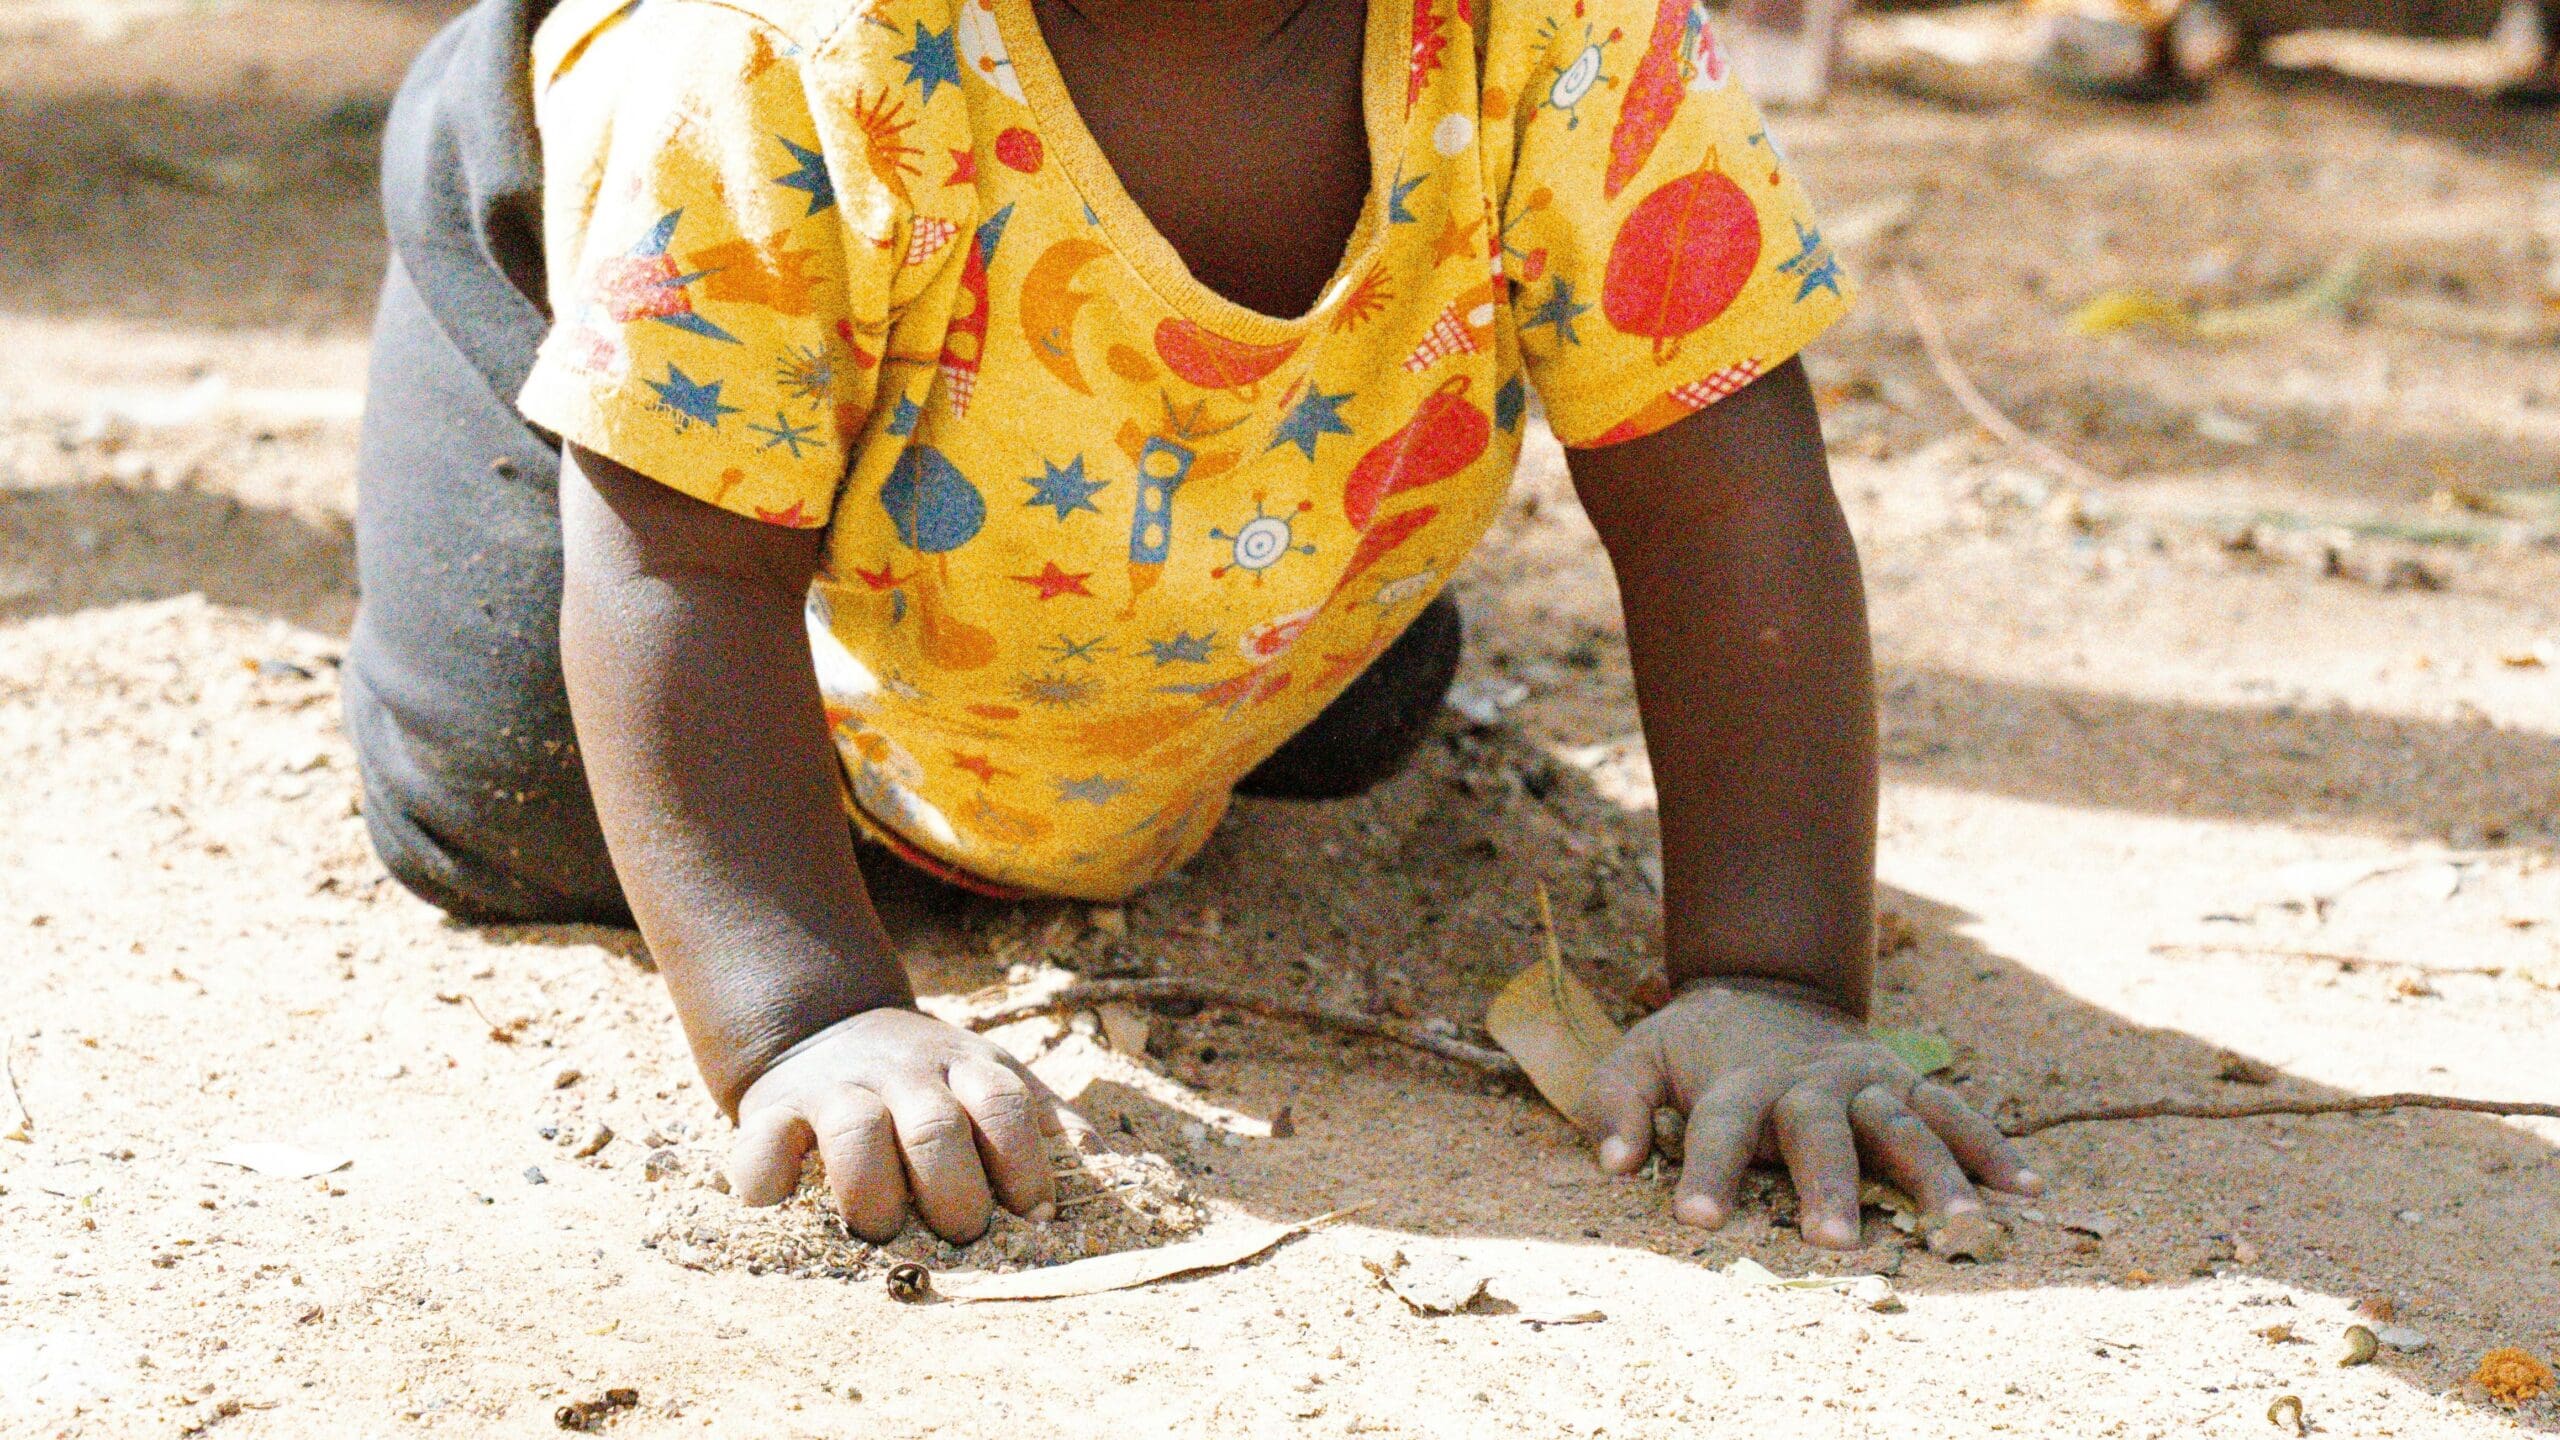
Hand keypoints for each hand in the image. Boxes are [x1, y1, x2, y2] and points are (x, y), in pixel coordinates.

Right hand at [728, 1007, 1096, 1242]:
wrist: (823, 1026)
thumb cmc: (927, 1081)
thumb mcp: (988, 1076)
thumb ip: (1042, 1117)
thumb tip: (1105, 1161)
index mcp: (966, 1068)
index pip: (1006, 1107)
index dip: (1024, 1163)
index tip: (1034, 1213)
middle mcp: (904, 1074)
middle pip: (936, 1128)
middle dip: (954, 1192)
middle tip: (961, 1235)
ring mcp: (836, 1090)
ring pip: (857, 1133)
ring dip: (874, 1193)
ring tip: (882, 1231)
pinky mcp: (772, 1111)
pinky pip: (762, 1145)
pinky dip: (768, 1182)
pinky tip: (785, 1208)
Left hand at [1577, 980, 2039, 1247]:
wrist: (1766, 983)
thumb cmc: (1698, 1045)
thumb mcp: (1640, 1056)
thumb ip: (1618, 1102)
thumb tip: (1612, 1163)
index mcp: (1739, 1083)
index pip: (1719, 1128)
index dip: (1707, 1171)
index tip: (1697, 1220)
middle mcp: (1807, 1083)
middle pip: (1820, 1131)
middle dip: (1828, 1184)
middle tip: (1831, 1240)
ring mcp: (1865, 1079)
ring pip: (1903, 1123)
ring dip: (1934, 1173)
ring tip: (1963, 1226)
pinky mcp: (1906, 1081)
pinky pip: (1954, 1111)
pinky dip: (1990, 1146)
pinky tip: (2026, 1191)